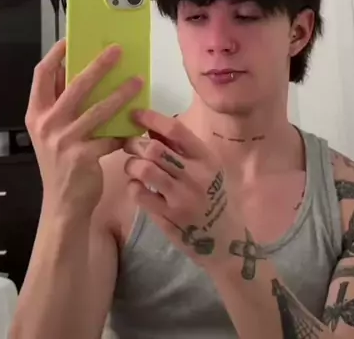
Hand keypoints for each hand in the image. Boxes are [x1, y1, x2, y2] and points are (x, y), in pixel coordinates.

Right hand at [25, 40, 142, 221]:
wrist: (62, 206)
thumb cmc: (61, 162)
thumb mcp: (52, 132)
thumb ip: (63, 105)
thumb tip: (84, 71)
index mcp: (36, 113)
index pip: (41, 75)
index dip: (56, 54)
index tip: (71, 39)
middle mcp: (46, 124)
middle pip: (74, 85)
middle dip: (98, 65)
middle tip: (117, 50)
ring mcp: (63, 141)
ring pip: (98, 109)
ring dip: (121, 93)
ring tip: (138, 80)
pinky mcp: (82, 156)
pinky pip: (109, 136)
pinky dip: (125, 130)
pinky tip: (137, 125)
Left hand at [123, 110, 244, 268]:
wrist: (224, 240)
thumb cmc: (213, 197)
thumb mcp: (206, 169)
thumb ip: (181, 149)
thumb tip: (151, 126)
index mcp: (206, 158)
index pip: (176, 130)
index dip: (152, 118)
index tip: (136, 113)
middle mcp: (196, 176)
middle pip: (156, 149)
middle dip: (135, 142)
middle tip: (128, 144)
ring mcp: (181, 198)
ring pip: (145, 170)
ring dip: (132, 164)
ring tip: (132, 166)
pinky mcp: (169, 218)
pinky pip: (140, 194)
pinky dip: (132, 186)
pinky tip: (136, 186)